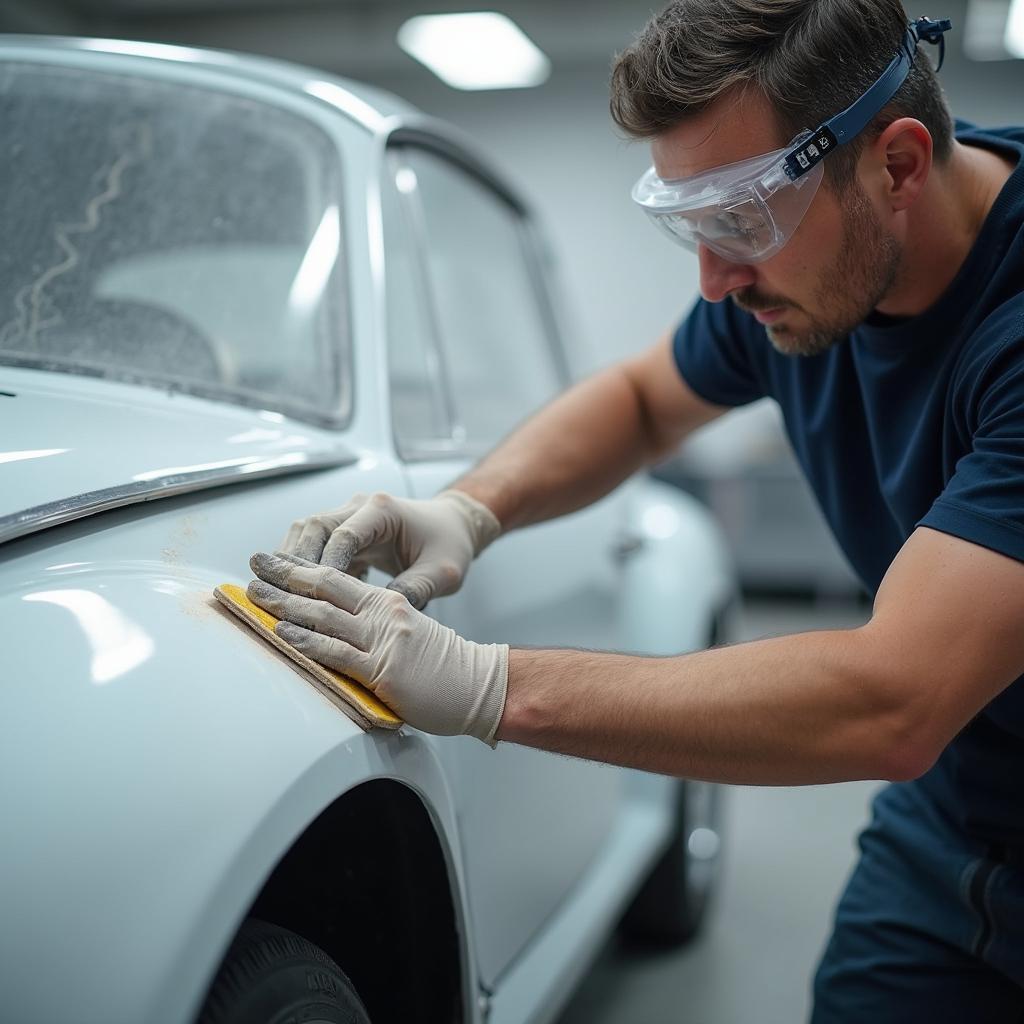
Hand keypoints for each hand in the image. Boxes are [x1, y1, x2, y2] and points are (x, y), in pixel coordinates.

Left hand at [248, 552, 508, 746]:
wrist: (481, 683)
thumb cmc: (448, 666)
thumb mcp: (410, 633)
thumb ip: (377, 629)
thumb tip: (342, 634)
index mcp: (388, 603)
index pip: (336, 578)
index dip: (301, 568)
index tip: (273, 561)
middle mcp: (383, 614)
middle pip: (325, 588)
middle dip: (285, 576)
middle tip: (254, 568)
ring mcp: (382, 639)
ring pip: (324, 615)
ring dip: (285, 605)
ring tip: (257, 596)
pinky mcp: (383, 668)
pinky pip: (337, 651)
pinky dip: (307, 641)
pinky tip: (284, 634)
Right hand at [279, 490, 500, 609]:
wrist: (453, 527)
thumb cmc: (450, 546)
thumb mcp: (442, 573)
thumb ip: (415, 590)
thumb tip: (380, 616)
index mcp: (383, 510)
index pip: (343, 535)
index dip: (327, 566)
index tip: (317, 597)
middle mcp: (360, 507)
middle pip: (314, 528)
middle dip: (298, 563)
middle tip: (288, 597)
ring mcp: (349, 516)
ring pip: (306, 532)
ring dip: (294, 563)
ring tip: (285, 596)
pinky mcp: (344, 531)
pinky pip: (314, 545)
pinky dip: (303, 567)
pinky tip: (299, 594)